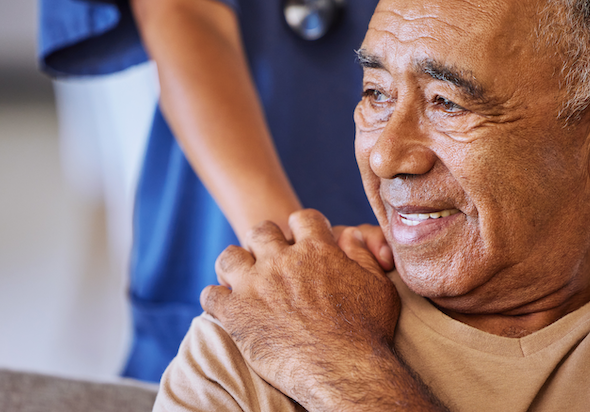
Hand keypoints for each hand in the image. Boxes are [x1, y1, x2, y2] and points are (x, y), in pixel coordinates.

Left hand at [201, 209, 402, 408]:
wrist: (344, 370)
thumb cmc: (367, 332)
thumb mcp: (378, 286)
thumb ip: (363, 256)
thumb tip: (350, 236)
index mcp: (318, 250)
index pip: (303, 218)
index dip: (303, 227)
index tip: (302, 240)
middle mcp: (283, 260)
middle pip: (262, 231)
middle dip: (265, 241)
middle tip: (270, 260)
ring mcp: (256, 285)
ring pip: (230, 256)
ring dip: (235, 265)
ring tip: (242, 279)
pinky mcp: (236, 313)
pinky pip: (211, 295)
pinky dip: (216, 299)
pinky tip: (226, 307)